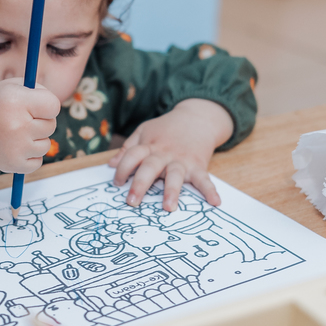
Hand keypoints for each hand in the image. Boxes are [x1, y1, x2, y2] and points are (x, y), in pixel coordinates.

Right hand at [0, 79, 60, 174]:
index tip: (36, 106)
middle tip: (21, 120)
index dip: (47, 105)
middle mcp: (17, 125)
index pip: (53, 105)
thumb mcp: (10, 87)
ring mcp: (16, 147)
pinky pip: (38, 161)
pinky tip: (14, 147)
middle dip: (40, 121)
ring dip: (35, 139)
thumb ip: (37, 91)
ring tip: (15, 134)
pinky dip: (29, 156)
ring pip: (46, 144)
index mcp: (16, 101)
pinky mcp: (13, 164)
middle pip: (51, 125)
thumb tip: (57, 105)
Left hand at [108, 98, 232, 210]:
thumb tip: (110, 165)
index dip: (122, 168)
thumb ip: (127, 148)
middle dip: (140, 184)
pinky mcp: (198, 166)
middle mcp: (164, 154)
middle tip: (132, 202)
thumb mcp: (144, 131)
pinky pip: (204, 179)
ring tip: (168, 207)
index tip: (117, 183)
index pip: (132, 155)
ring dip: (171, 191)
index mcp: (149, 145)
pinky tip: (215, 202)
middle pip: (150, 167)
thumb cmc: (166, 128)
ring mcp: (182, 160)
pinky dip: (210, 191)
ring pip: (175, 175)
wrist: (197, 118)